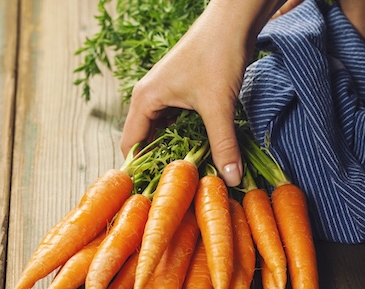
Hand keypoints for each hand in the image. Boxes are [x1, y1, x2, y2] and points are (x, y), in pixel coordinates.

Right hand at [120, 0, 284, 186]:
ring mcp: (163, 94)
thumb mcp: (219, 106)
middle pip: (144, 141)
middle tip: (174, 188)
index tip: (153, 193)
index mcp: (144, 100)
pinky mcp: (179, 91)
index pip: (130, 146)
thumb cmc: (217, 55)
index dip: (139, 171)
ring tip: (186, 174)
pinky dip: (183, 137)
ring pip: (161, 132)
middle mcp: (148, 98)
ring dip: (172, 151)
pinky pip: (174, 122)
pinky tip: (198, 150)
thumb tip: (232, 178)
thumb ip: (223, 145)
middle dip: (158, 163)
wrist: (233, 20)